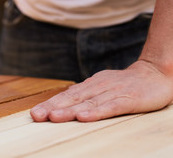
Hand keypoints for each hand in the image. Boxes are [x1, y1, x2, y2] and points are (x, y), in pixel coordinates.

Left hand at [30, 60, 172, 121]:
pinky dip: (97, 112)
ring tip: (53, 117)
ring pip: (88, 102)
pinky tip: (84, 117)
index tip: (35, 113)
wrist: (155, 73)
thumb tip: (62, 102)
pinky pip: (111, 106)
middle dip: (53, 107)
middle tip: (36, 115)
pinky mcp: (129, 98)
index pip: (67, 96)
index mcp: (90, 85)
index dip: (50, 104)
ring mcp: (113, 92)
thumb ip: (84, 95)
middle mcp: (98, 87)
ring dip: (69, 110)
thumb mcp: (101, 87)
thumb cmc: (124, 84)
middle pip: (73, 98)